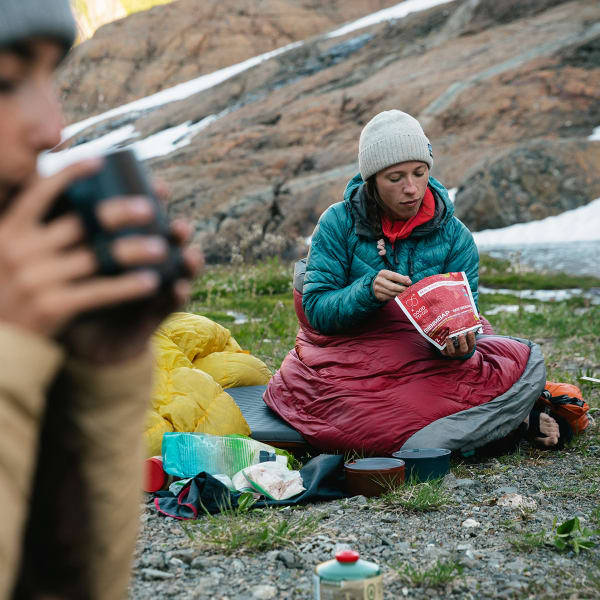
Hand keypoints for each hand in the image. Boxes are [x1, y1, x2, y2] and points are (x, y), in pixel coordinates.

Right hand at [0, 160, 163, 337]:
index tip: (100, 160)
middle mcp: (20, 250)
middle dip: (119, 212)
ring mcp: (36, 278)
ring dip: (134, 250)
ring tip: (163, 247)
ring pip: (96, 257)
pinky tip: (152, 283)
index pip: (40, 192)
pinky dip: (128, 286)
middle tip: (149, 207)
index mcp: (9, 230)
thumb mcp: (6, 254)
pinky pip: (99, 292)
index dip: (70, 173)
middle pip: (80, 222)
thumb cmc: (8, 292)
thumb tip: (52, 190)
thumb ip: (27, 230)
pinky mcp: (52, 306)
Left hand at [61, 186, 203, 364]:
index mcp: (128, 245)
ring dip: (189, 261)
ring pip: (180, 270)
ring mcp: (157, 288)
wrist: (83, 344)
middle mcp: (147, 264)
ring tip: (189, 255)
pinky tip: (179, 287)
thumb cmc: (75, 297)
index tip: (160, 187)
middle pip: (170, 241)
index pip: (146, 219)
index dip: (157, 201)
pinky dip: (178, 294)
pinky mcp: (157, 313)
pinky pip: (171, 302)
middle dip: (179, 231)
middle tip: (180, 226)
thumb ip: (69, 236)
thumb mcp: (70, 263)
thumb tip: (51, 194)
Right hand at [372, 269, 411, 301]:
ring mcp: (377, 289)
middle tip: (408, 290)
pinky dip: (396, 296)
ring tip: (405, 292)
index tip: (410, 282)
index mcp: (383, 273)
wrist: (375, 285)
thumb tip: (408, 280)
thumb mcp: (392, 275)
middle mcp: (379, 280)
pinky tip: (399, 295)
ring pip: (392, 293)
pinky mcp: (378, 295)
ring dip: (400, 293)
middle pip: (393, 287)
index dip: (402, 279)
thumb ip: (400, 277)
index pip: (394, 276)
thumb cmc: (387, 279)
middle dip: (402, 289)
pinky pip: (390, 297)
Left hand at [441, 331, 475, 357]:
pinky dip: (442, 344)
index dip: (471, 338)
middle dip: (462, 342)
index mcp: (468, 348)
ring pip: (452, 351)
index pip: (472, 344)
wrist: (452, 348)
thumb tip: (464, 320)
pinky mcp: (445, 353)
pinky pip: (443, 350)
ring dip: (450, 344)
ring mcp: (453, 353)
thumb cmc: (460, 339)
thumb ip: (464, 331)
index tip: (470, 331)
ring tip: (448, 336)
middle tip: (461, 334)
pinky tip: (442, 338)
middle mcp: (461, 352)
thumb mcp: (464, 336)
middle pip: (463, 349)